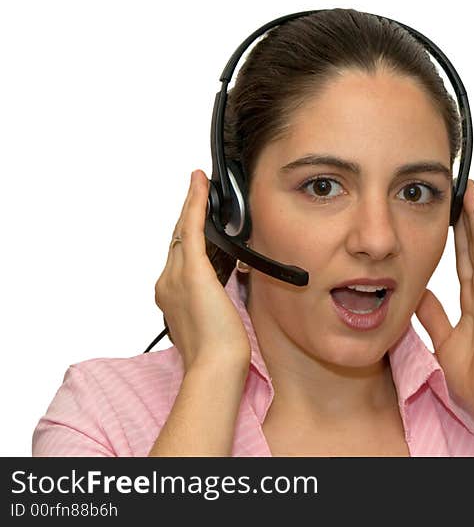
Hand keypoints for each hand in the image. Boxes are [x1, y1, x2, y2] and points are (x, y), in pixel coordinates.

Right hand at [153, 170, 250, 372]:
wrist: (214, 365)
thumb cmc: (218, 351)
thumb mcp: (214, 317)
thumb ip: (213, 296)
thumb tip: (228, 280)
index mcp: (171, 296)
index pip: (177, 255)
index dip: (184, 233)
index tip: (191, 218)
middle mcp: (166, 283)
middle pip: (176, 239)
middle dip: (186, 214)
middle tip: (197, 190)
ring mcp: (175, 277)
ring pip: (181, 230)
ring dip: (191, 206)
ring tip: (199, 185)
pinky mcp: (191, 272)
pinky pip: (191, 228)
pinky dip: (195, 204)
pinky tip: (200, 185)